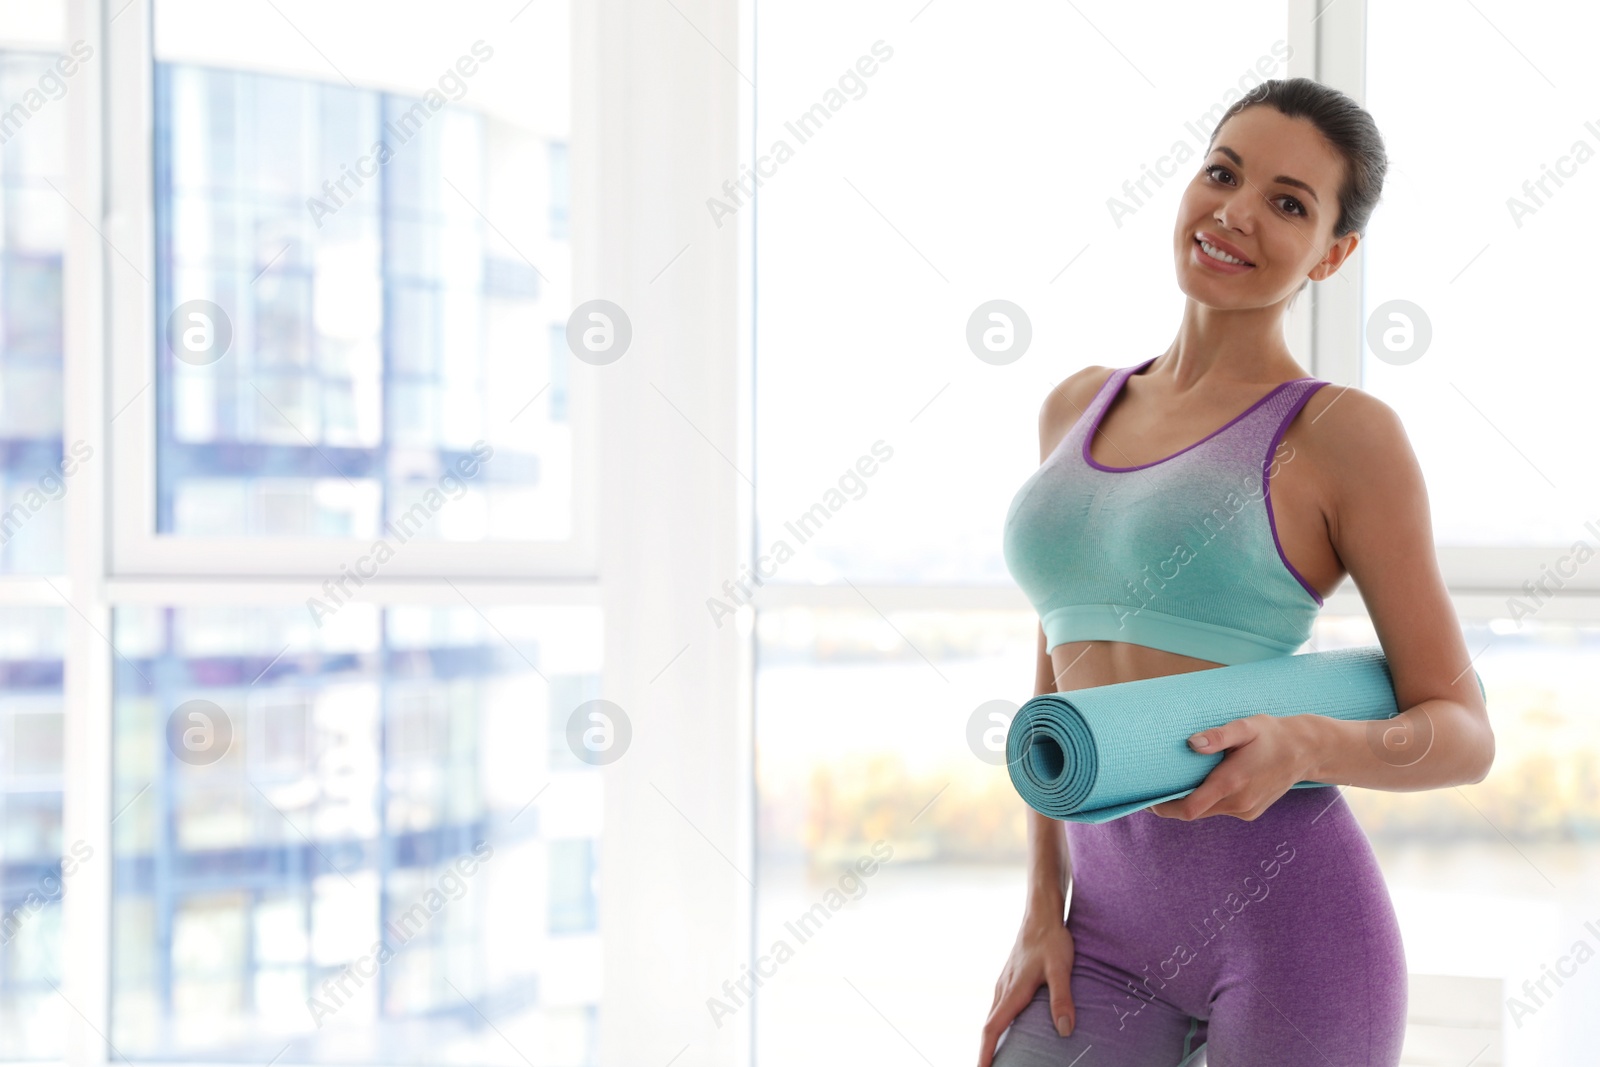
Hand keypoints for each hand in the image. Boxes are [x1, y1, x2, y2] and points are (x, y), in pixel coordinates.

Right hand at [977, 911, 1076, 1066]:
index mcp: (1012, 991)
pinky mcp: (1009, 979)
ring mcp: (1004, 983)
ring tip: (995, 1058)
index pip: (992, 1028)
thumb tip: (1065, 1030)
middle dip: (985, 1052)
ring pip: (993, 1017)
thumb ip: (1062, 998)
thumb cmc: (1051, 940)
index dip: (985, 1053)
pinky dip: (997, 1025)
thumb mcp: (1061, 969)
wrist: (1042, 914)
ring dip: (991, 1039)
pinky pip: (998, 1007)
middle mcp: (1003, 989)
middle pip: (989, 1027)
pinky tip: (1007, 1030)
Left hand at [1149, 714, 1311, 821]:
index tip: (1149, 798)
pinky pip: (1222, 810)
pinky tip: (1207, 783)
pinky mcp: (1251, 812)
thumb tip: (1191, 743)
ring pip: (1208, 812)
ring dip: (1193, 801)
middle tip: (1156, 786)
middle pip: (1194, 813)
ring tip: (1179, 781)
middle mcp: (1239, 802)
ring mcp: (1246, 810)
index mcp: (1232, 783)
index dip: (1165, 808)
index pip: (1189, 809)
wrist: (1306, 751)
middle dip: (1174, 804)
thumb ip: (1218, 736)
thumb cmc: (1271, 735)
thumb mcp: (1245, 728)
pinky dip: (1209, 801)